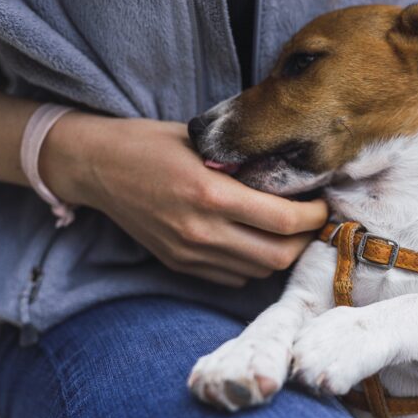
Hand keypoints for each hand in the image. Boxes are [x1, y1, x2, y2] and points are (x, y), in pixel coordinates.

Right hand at [42, 115, 327, 286]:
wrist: (95, 167)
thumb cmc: (150, 144)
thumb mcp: (200, 140)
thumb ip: (244, 161)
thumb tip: (292, 172)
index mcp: (211, 194)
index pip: (284, 220)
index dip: (314, 216)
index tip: (323, 203)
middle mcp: (202, 231)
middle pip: (278, 256)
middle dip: (305, 240)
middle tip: (313, 221)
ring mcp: (190, 253)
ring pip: (259, 271)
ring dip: (281, 253)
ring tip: (288, 230)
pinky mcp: (180, 265)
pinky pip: (233, 277)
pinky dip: (253, 264)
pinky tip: (254, 240)